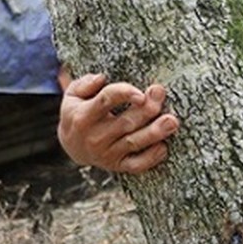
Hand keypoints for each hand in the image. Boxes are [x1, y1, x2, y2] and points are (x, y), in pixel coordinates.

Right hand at [57, 72, 178, 173]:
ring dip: (154, 132)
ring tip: (171, 122)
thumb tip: (101, 78)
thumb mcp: (73, 94)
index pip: (106, 101)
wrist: (71, 145)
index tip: (141, 92)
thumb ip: (85, 83)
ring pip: (133, 143)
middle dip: (146, 109)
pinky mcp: (116, 166)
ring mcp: (106, 154)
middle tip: (160, 94)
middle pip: (125, 122)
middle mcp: (95, 137)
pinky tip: (163, 146)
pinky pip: (136, 165)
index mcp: (84, 116)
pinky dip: (151, 158)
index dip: (124, 94)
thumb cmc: (77, 112)